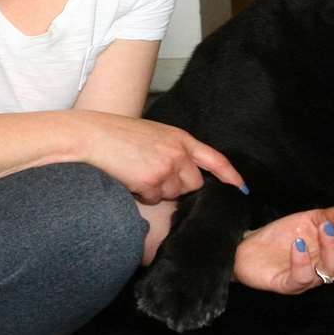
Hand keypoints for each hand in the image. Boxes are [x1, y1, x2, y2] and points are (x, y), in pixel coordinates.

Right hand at [76, 111, 246, 204]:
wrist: (92, 136)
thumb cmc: (117, 135)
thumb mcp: (154, 135)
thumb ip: (173, 151)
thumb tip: (183, 175)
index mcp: (181, 138)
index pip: (214, 158)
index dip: (230, 175)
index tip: (241, 188)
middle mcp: (179, 152)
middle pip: (193, 184)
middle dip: (177, 186)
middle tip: (151, 172)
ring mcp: (167, 166)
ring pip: (173, 194)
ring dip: (157, 190)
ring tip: (137, 171)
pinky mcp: (153, 181)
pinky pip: (154, 198)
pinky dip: (143, 194)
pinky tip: (130, 178)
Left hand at [234, 206, 333, 293]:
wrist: (249, 248)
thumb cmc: (284, 235)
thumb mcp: (309, 218)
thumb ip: (332, 215)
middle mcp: (329, 265)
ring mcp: (311, 277)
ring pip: (332, 269)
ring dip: (332, 247)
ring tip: (325, 228)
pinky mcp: (289, 285)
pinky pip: (301, 278)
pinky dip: (302, 261)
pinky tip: (298, 244)